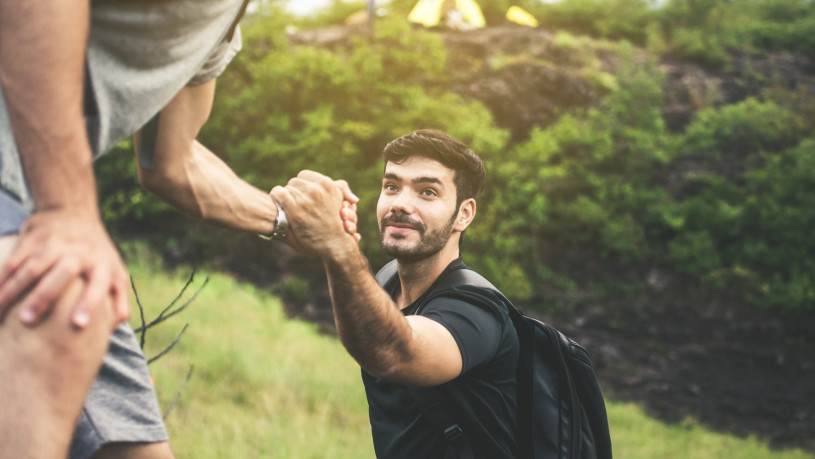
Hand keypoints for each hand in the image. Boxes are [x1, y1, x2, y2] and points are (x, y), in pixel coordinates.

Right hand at [0, 209, 128, 328]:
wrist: (74, 212)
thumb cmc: (97, 255)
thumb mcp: (116, 273)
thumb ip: (120, 301)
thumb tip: (114, 328)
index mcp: (102, 264)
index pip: (98, 284)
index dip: (90, 303)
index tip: (79, 324)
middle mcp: (80, 251)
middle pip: (62, 273)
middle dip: (44, 297)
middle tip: (27, 320)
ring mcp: (56, 241)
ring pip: (32, 267)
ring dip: (14, 289)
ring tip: (0, 311)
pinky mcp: (33, 235)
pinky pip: (14, 259)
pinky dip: (1, 278)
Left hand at [271, 170, 357, 255]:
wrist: (335, 244)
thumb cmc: (338, 224)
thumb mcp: (342, 201)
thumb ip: (341, 188)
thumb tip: (339, 185)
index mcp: (327, 184)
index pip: (304, 175)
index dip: (301, 185)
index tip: (301, 193)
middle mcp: (316, 190)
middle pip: (294, 182)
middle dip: (294, 191)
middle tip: (294, 201)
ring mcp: (305, 201)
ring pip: (286, 189)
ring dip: (285, 197)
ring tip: (287, 206)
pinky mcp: (296, 212)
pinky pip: (278, 194)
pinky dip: (276, 197)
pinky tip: (277, 204)